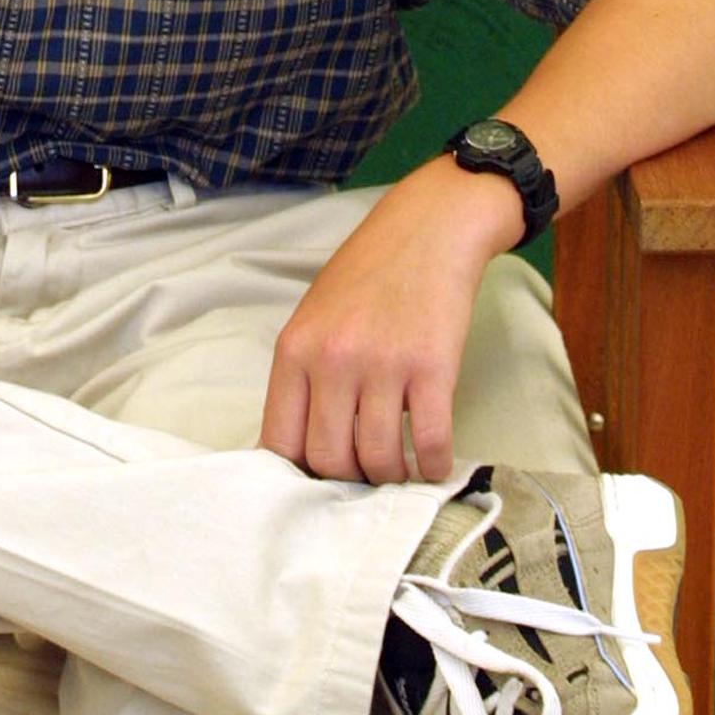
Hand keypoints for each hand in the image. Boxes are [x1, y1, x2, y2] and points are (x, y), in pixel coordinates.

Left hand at [257, 160, 518, 483]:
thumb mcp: (315, 317)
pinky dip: (432, 466)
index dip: (298, 477)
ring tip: (399, 470)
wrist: (429, 229)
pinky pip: (429, 442)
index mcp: (294, 350)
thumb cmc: (369, 273)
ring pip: (378, 459)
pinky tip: (433, 464)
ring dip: (391, 478)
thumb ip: (304, 375)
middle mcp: (333, 360)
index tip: (316, 486)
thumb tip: (301, 448)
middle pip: (330, 460)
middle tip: (364, 478)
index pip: (281, 442)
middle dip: (347, 482)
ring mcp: (383, 365)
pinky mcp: (433, 368)